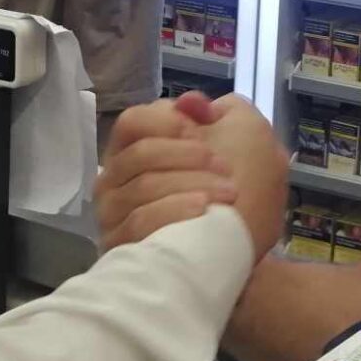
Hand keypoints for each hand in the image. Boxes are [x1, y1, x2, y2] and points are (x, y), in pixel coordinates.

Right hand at [96, 99, 233, 248]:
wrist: (234, 258)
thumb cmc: (239, 197)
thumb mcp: (246, 145)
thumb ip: (224, 114)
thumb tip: (194, 102)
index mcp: (141, 150)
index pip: (132, 122)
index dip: (166, 121)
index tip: (199, 129)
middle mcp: (118, 181)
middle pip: (139, 153)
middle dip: (185, 155)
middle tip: (223, 165)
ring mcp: (114, 215)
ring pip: (143, 186)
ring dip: (190, 183)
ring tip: (227, 193)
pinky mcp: (120, 247)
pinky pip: (141, 221)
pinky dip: (175, 210)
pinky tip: (203, 210)